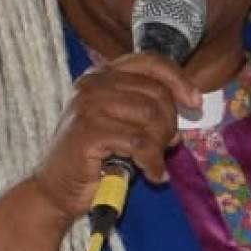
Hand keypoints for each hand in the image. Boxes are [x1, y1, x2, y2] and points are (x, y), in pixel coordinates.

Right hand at [28, 51, 199, 223]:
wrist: (56, 189)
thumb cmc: (93, 157)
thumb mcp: (122, 123)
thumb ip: (147, 108)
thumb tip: (187, 105)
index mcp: (101, 74)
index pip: (151, 61)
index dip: (178, 80)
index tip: (194, 103)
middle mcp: (93, 84)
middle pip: (156, 92)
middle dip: (169, 123)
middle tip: (167, 146)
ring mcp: (87, 105)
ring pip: (150, 117)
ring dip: (160, 144)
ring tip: (154, 161)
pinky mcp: (88, 131)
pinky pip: (139, 144)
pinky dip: (152, 163)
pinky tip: (152, 175)